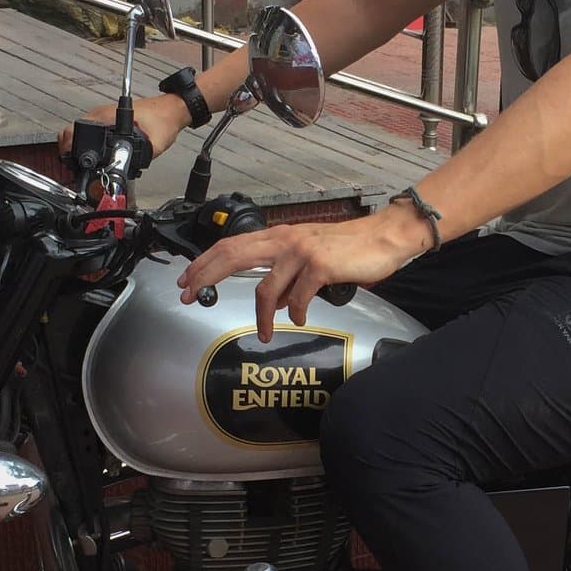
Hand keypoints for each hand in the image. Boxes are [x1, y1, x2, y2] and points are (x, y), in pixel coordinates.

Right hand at [56, 91, 189, 161]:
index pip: (75, 130)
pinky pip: (90, 131)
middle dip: (70, 151)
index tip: (73, 163)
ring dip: (78, 147)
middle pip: (71, 132)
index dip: (69, 149)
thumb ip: (139, 159)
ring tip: (85, 163)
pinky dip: (88, 143)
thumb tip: (124, 170)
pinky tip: (96, 154)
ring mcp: (102, 115)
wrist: (172, 109)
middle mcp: (100, 114)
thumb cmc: (164, 119)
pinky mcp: (107, 119)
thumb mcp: (154, 144)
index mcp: (106, 116)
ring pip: (79, 132)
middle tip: (76, 167)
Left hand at [179, 210, 431, 340]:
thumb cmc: (349, 249)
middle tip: (188, 295)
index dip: (205, 261)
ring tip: (262, 334)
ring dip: (260, 316)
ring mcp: (301, 252)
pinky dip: (295, 313)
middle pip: (232, 255)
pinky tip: (298, 320)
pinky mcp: (319, 266)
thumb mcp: (309, 258)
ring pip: (266, 288)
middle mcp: (285, 239)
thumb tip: (272, 303)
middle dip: (206, 275)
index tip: (186, 278)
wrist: (383, 238)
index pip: (231, 245)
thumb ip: (286, 276)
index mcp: (279, 236)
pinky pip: (297, 298)